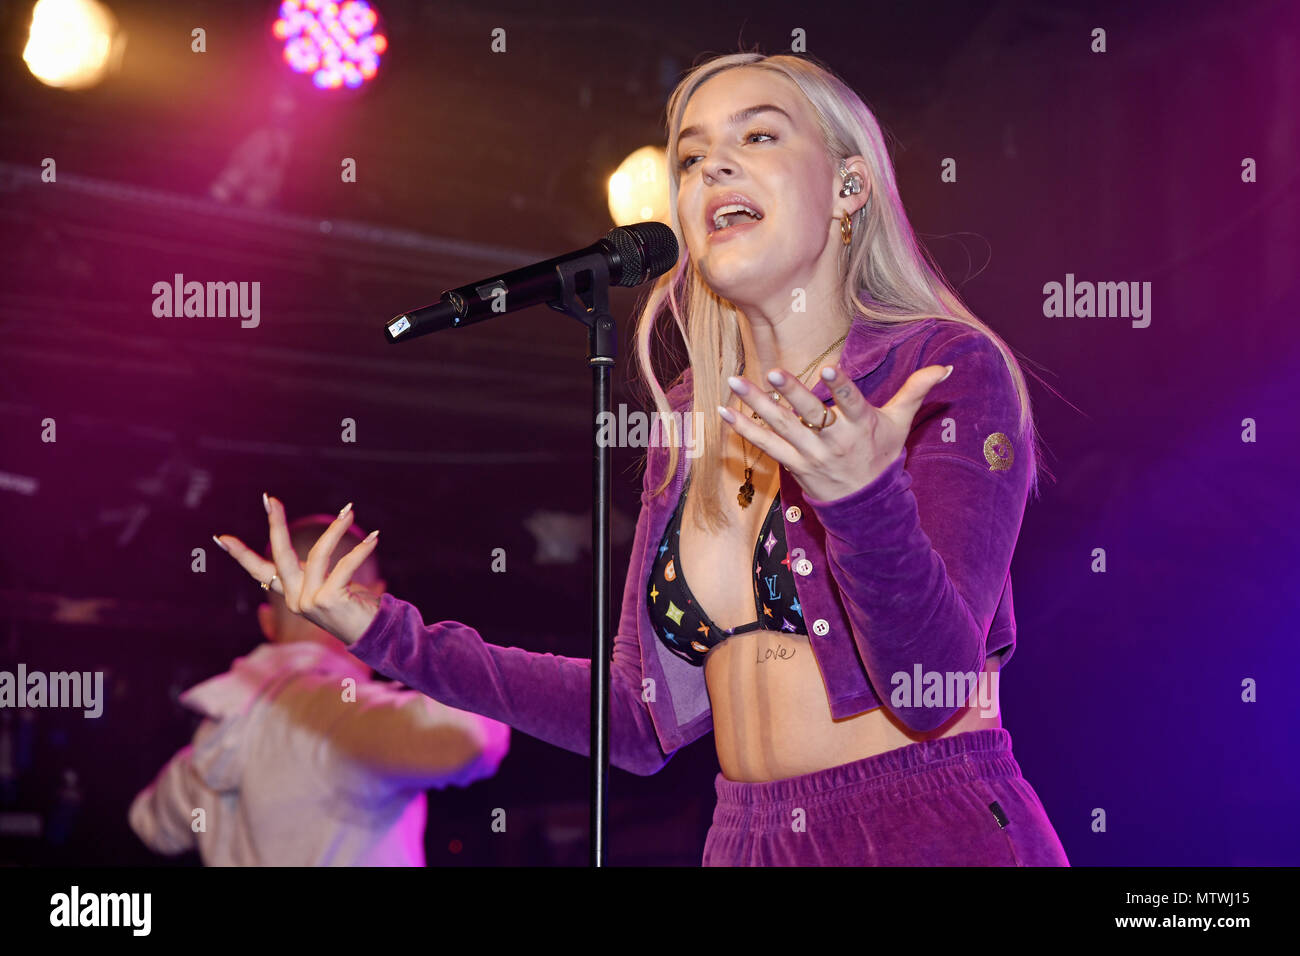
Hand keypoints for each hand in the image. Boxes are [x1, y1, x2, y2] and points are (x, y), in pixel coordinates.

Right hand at [213, 495, 381, 645]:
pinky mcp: (329, 600)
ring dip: (336, 530)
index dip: (241, 555)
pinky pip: (345, 566)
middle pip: (280, 556)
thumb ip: (314, 570)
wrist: (374, 633)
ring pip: (319, 555)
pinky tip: (374, 538)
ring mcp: (310, 602)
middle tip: (271, 500)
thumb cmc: (353, 604)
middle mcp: (295, 599)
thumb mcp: (328, 585)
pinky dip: (360, 550)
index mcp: (291, 594)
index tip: (221, 538)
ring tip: (350, 512)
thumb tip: (314, 545)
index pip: (260, 571)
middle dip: (275, 525)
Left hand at [719, 362, 952, 501]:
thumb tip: (945, 367)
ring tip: (735, 382)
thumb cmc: (881, 455)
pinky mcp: (793, 465)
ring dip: (756, 405)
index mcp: (861, 426)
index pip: (850, 402)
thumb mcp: (900, 423)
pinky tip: (723, 411)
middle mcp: (834, 441)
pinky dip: (744, 429)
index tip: (827, 367)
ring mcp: (811, 455)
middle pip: (811, 415)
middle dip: (792, 394)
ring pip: (781, 428)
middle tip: (773, 371)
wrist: (866, 505)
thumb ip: (916, 391)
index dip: (839, 386)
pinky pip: (765, 446)